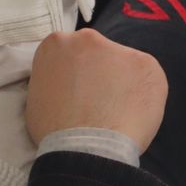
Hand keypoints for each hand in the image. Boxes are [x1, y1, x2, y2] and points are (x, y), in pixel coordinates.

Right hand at [26, 29, 166, 151]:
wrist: (84, 147)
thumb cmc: (53, 128)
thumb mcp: (39, 94)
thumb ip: (57, 79)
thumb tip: (71, 86)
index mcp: (56, 44)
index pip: (70, 53)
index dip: (77, 74)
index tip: (79, 91)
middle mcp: (87, 38)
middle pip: (99, 54)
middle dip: (101, 73)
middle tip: (98, 102)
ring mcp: (119, 49)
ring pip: (124, 66)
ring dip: (123, 84)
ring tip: (117, 113)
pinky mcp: (146, 64)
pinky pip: (146, 79)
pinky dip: (143, 95)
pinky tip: (133, 114)